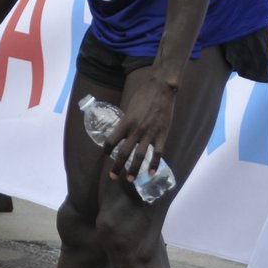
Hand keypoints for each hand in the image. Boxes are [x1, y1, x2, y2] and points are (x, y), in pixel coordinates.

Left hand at [105, 66, 179, 183]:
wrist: (161, 88)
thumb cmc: (144, 95)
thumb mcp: (130, 108)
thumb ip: (127, 122)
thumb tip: (122, 132)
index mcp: (125, 122)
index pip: (111, 140)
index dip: (106, 149)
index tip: (105, 154)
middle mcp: (136, 130)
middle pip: (124, 153)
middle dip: (117, 166)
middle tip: (112, 177)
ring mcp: (150, 134)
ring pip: (140, 156)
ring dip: (134, 169)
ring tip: (130, 179)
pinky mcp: (162, 135)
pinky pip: (158, 153)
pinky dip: (154, 165)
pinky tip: (151, 173)